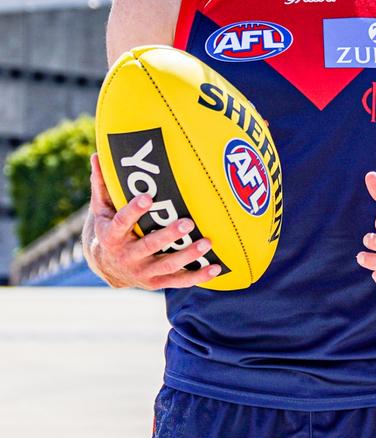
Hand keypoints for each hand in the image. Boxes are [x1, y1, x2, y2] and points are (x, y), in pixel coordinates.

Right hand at [83, 153, 220, 288]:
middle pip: (149, 246)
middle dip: (169, 235)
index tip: (147, 197)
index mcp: (111, 236)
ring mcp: (142, 272)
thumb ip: (102, 184)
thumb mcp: (101, 208)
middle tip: (188, 222)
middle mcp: (126, 257)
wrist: (105, 266)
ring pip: (167, 266)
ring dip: (188, 256)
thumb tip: (96, 155)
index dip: (133, 211)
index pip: (121, 223)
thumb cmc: (108, 227)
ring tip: (207, 243)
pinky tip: (216, 268)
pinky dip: (198, 276)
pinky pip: (178, 281)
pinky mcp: (156, 283)